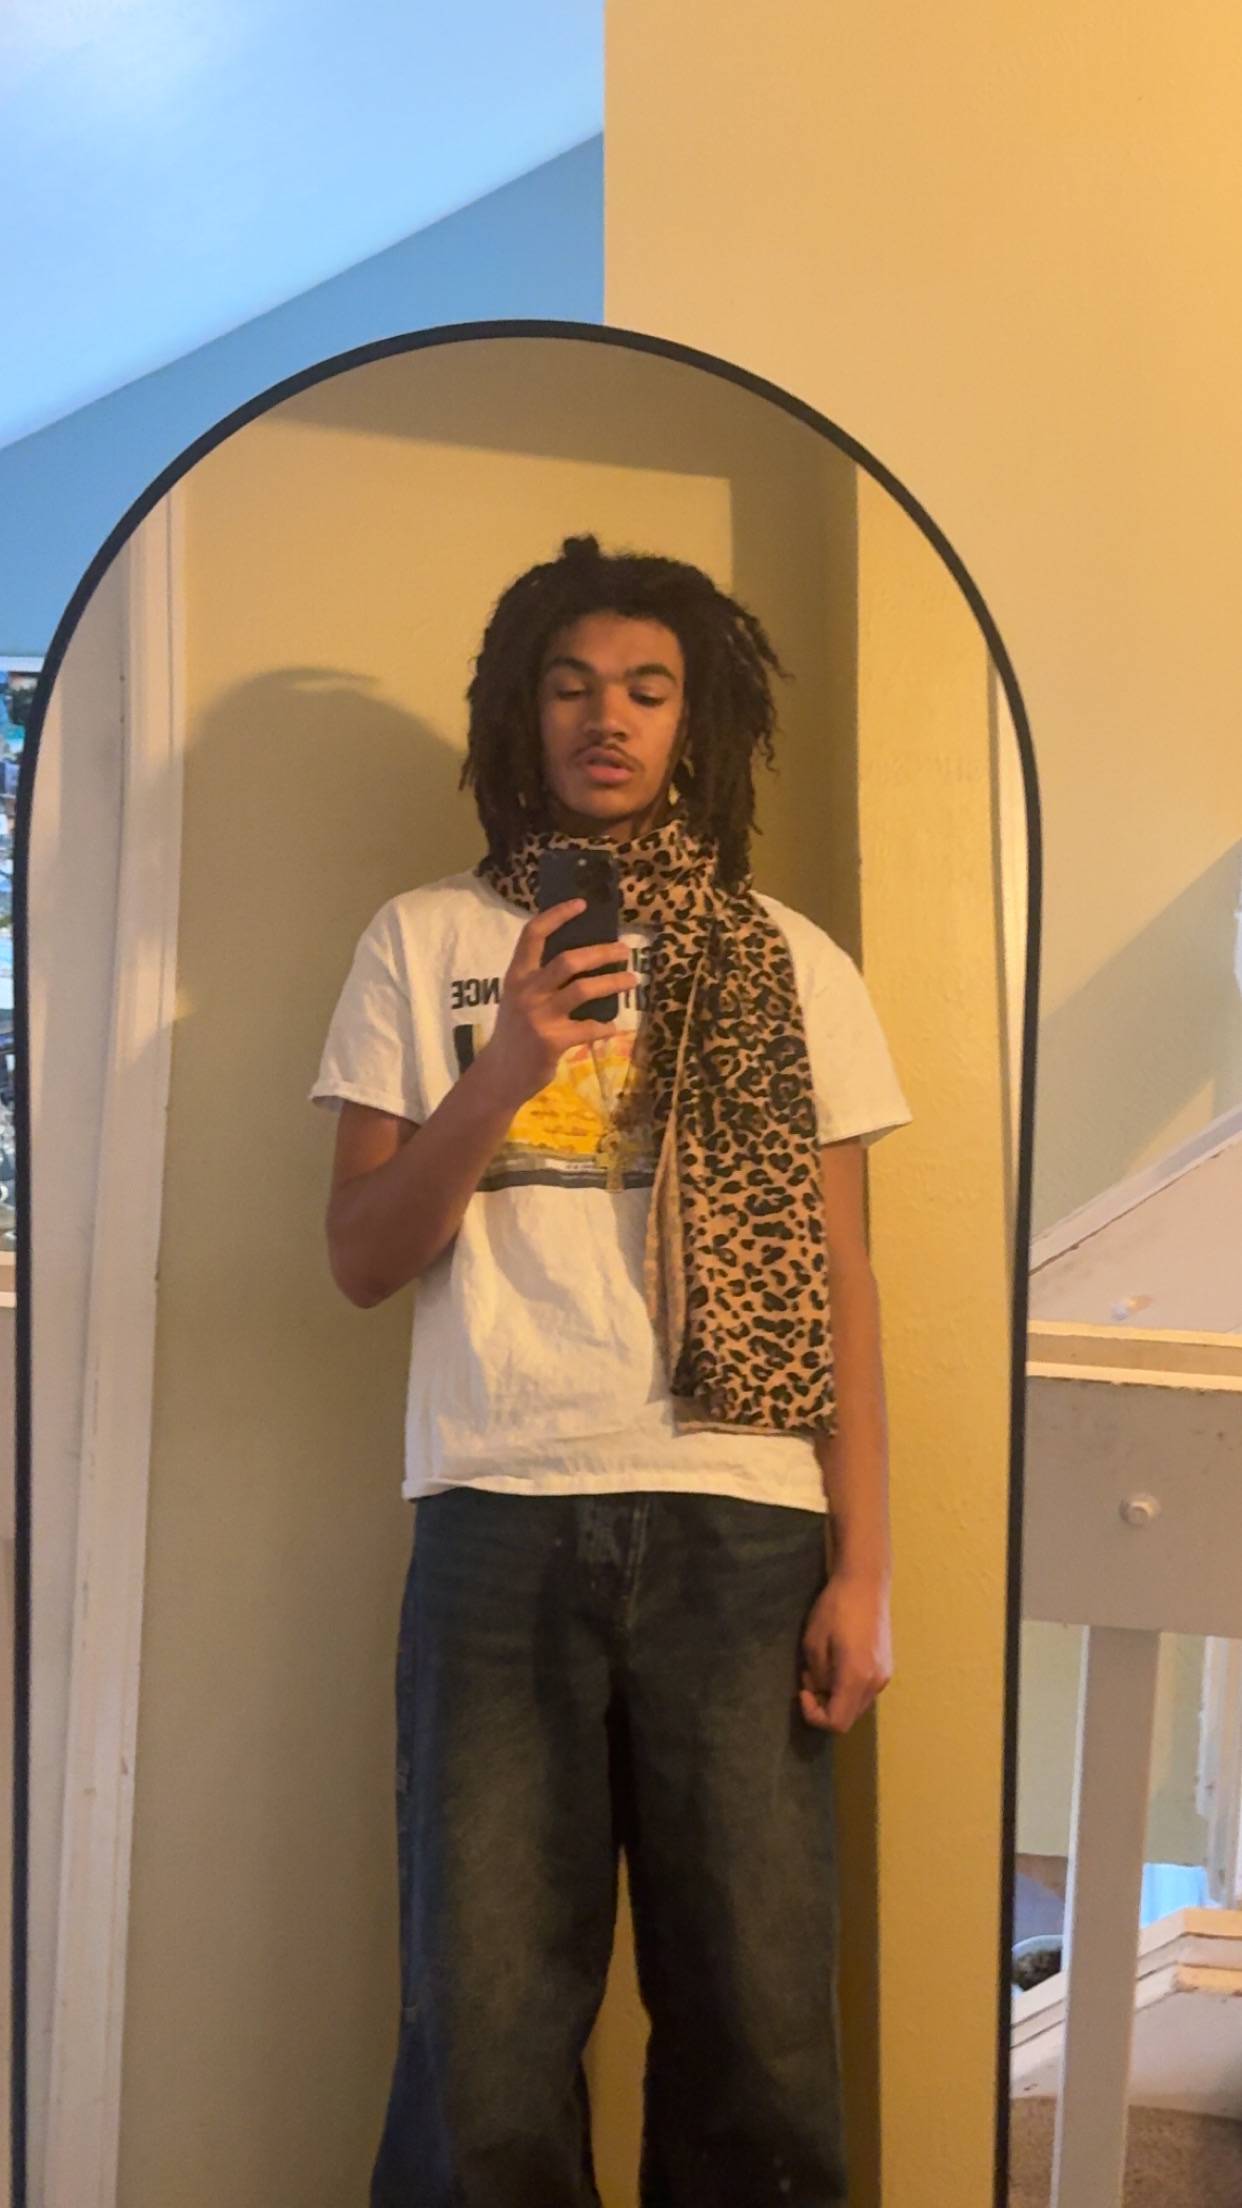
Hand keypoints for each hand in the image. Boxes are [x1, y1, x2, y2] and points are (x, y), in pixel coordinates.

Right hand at [475, 900, 637, 1109]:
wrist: (499, 1075)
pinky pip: (590, 1028)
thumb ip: (542, 980)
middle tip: (624, 951)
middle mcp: (527, 991)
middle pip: (569, 960)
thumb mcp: (519, 999)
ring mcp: (539, 1016)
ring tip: (632, 981)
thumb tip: (584, 958)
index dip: (557, 914)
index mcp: (517, 976)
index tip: (582, 904)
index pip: (533, 934)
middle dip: (602, 952)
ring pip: (585, 990)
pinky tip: (616, 1026)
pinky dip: (607, 1026)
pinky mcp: (552, 1040)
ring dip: (614, 983)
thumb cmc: (515, 1033)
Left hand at [799, 1571, 892, 1732]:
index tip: (803, 1692)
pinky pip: (864, 1690)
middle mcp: (875, 1683)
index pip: (837, 1722)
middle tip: (809, 1678)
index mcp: (856, 1678)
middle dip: (824, 1705)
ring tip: (822, 1666)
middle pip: (848, 1716)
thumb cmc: (836, 1608)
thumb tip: (820, 1689)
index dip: (814, 1716)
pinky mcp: (886, 1666)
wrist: (865, 1583)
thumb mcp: (813, 1643)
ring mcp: (884, 1675)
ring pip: (857, 1704)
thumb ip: (817, 1675)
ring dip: (836, 1696)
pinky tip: (838, 1661)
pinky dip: (848, 1686)